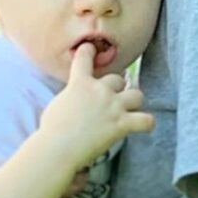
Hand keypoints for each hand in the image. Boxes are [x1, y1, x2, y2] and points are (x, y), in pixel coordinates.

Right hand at [39, 43, 153, 171]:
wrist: (57, 149)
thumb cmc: (51, 131)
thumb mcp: (57, 104)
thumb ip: (71, 96)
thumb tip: (76, 100)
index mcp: (79, 83)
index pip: (85, 57)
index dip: (89, 51)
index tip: (91, 48)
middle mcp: (99, 90)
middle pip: (118, 79)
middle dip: (117, 88)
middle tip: (112, 100)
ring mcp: (113, 106)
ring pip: (137, 95)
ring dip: (134, 102)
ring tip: (129, 111)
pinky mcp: (122, 124)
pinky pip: (147, 120)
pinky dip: (146, 123)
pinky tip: (142, 125)